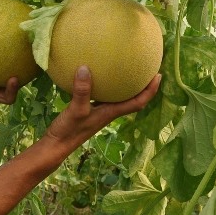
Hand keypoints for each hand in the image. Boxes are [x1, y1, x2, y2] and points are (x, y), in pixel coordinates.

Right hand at [46, 66, 160, 149]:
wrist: (56, 146)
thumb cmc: (69, 131)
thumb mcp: (76, 110)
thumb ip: (82, 91)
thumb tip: (85, 68)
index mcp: (111, 113)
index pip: (138, 102)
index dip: (150, 91)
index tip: (159, 76)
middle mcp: (108, 112)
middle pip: (132, 99)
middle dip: (142, 86)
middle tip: (147, 69)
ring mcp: (99, 112)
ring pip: (119, 98)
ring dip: (126, 86)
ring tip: (127, 70)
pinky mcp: (88, 110)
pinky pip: (103, 96)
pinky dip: (106, 86)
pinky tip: (97, 76)